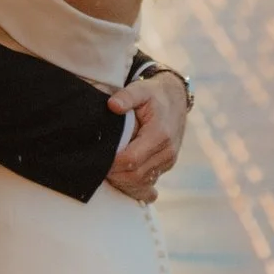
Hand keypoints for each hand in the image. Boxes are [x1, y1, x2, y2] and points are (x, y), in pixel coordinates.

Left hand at [108, 66, 188, 202]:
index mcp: (160, 134)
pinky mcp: (166, 166)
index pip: (131, 160)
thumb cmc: (154, 95)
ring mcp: (168, 161)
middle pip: (135, 175)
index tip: (97, 156)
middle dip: (114, 174)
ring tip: (105, 169)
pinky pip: (148, 183)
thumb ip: (127, 96)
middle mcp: (167, 152)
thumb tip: (112, 105)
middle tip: (96, 165)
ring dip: (122, 181)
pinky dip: (132, 184)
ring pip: (141, 183)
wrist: (176, 100)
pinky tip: (119, 178)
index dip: (112, 163)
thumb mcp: (141, 89)